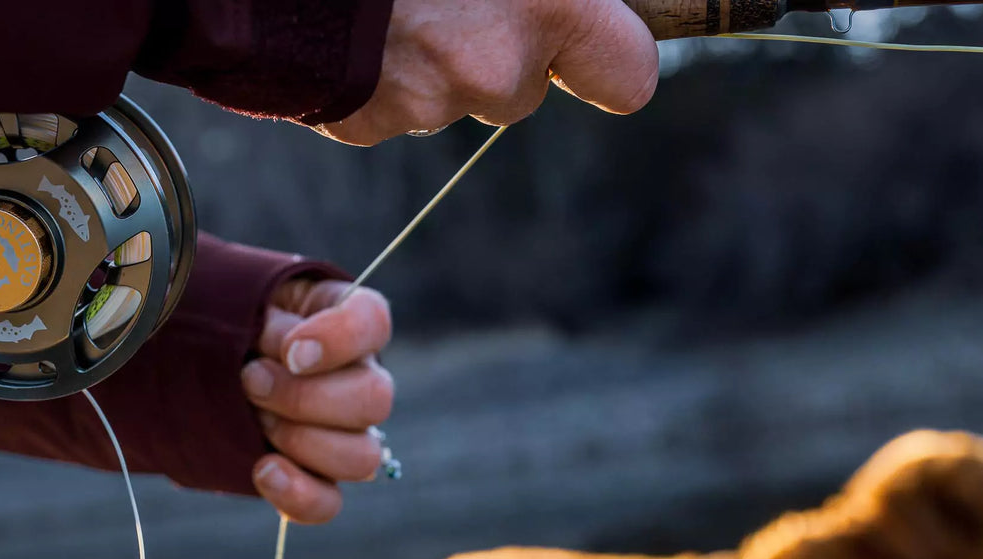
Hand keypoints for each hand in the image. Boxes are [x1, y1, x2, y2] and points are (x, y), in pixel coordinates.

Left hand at [241, 279, 393, 523]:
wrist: (200, 364)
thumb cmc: (227, 324)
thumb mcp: (239, 301)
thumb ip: (262, 314)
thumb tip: (278, 343)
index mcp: (345, 323)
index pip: (372, 322)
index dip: (340, 339)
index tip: (291, 351)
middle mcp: (360, 379)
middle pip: (376, 399)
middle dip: (305, 397)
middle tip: (252, 380)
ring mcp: (346, 435)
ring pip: (363, 457)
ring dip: (302, 440)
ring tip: (256, 418)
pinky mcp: (317, 478)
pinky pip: (328, 503)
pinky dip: (297, 493)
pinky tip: (263, 469)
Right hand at [313, 0, 658, 145]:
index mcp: (550, 5)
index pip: (629, 76)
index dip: (607, 56)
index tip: (585, 33)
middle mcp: (499, 69)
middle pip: (524, 87)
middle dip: (499, 49)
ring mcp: (428, 104)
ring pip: (454, 94)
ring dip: (434, 54)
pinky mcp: (365, 123)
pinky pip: (389, 102)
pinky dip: (376, 69)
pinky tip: (354, 20)